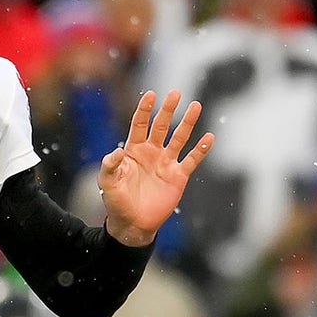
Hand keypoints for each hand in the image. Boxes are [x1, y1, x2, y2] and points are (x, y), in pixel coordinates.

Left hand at [99, 90, 213, 246]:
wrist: (132, 223)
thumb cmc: (116, 201)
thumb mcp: (107, 182)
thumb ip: (110, 165)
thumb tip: (117, 151)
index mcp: (133, 150)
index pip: (140, 124)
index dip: (145, 109)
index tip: (151, 94)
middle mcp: (151, 152)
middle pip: (162, 126)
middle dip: (168, 110)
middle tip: (176, 93)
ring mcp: (166, 163)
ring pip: (179, 138)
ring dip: (188, 123)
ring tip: (196, 106)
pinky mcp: (178, 177)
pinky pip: (191, 160)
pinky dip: (200, 150)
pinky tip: (209, 138)